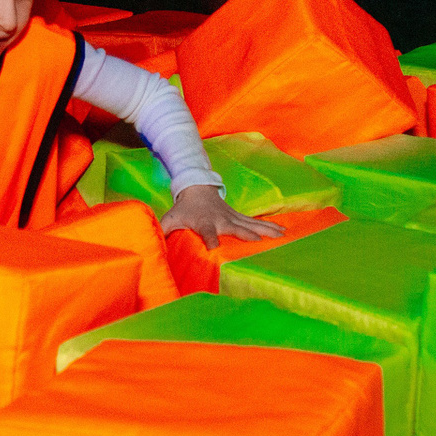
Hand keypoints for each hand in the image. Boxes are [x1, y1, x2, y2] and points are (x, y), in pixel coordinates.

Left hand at [161, 185, 284, 249]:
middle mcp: (221, 219)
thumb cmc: (183, 208)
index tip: (214, 248)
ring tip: (282, 237)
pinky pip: (256, 223)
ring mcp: (232, 217)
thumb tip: (151, 242)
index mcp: (204, 222)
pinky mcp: (239, 216)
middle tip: (260, 242)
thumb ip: (163, 230)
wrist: (197, 187)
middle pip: (236, 227)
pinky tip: (284, 232)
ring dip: (267, 230)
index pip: (207, 232)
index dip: (210, 239)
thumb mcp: (170, 218)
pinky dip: (270, 226)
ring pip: (251, 224)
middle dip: (248, 235)